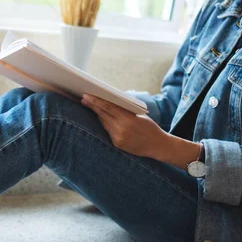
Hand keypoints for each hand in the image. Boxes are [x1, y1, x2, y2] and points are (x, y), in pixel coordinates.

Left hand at [81, 94, 199, 168]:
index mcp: (128, 119)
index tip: (87, 96)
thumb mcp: (139, 115)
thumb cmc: (150, 127)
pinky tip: (100, 117)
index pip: (108, 108)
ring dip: (97, 114)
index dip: (96, 101)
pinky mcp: (117, 144)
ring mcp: (118, 137)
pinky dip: (104, 123)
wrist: (158, 145)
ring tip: (89, 105)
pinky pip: (108, 131)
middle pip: (103, 115)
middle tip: (84, 99)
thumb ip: (124, 110)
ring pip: (104, 123)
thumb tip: (109, 101)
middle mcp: (121, 129)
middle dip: (92, 106)